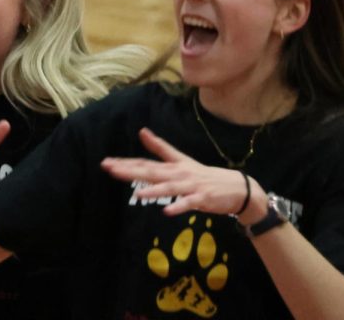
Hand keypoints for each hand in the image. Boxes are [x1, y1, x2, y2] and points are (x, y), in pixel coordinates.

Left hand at [101, 127, 262, 217]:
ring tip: (139, 194)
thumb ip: (161, 148)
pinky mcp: (202, 199)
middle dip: (131, 171)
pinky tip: (167, 211)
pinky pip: (189, 204)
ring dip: (155, 190)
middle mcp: (179, 174)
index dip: (126, 163)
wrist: (236, 187)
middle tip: (111, 169)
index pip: (145, 164)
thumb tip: (142, 132)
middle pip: (152, 172)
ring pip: (170, 188)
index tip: (106, 163)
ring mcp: (191, 186)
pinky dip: (179, 207)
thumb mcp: (181, 160)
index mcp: (172, 167)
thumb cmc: (203, 175)